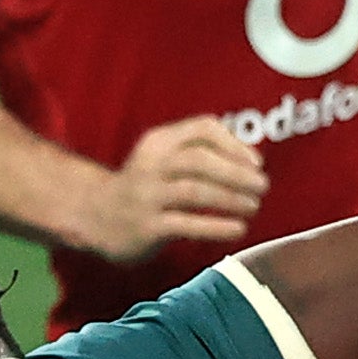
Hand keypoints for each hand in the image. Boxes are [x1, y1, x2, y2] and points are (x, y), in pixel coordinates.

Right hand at [88, 117, 268, 263]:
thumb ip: (197, 151)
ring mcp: (147, 196)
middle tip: (263, 186)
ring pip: (194, 191)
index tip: (257, 162)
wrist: (94, 215)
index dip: (234, 144)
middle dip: (236, 172)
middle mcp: (151, 164)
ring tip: (253, 206)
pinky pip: (186, 224)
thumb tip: (251, 159)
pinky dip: (216, 226)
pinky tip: (238, 229)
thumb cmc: (144, 186)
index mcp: (159, 142)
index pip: (202, 129)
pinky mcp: (146, 226)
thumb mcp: (162, 157)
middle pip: (200, 160)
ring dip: (230, 198)